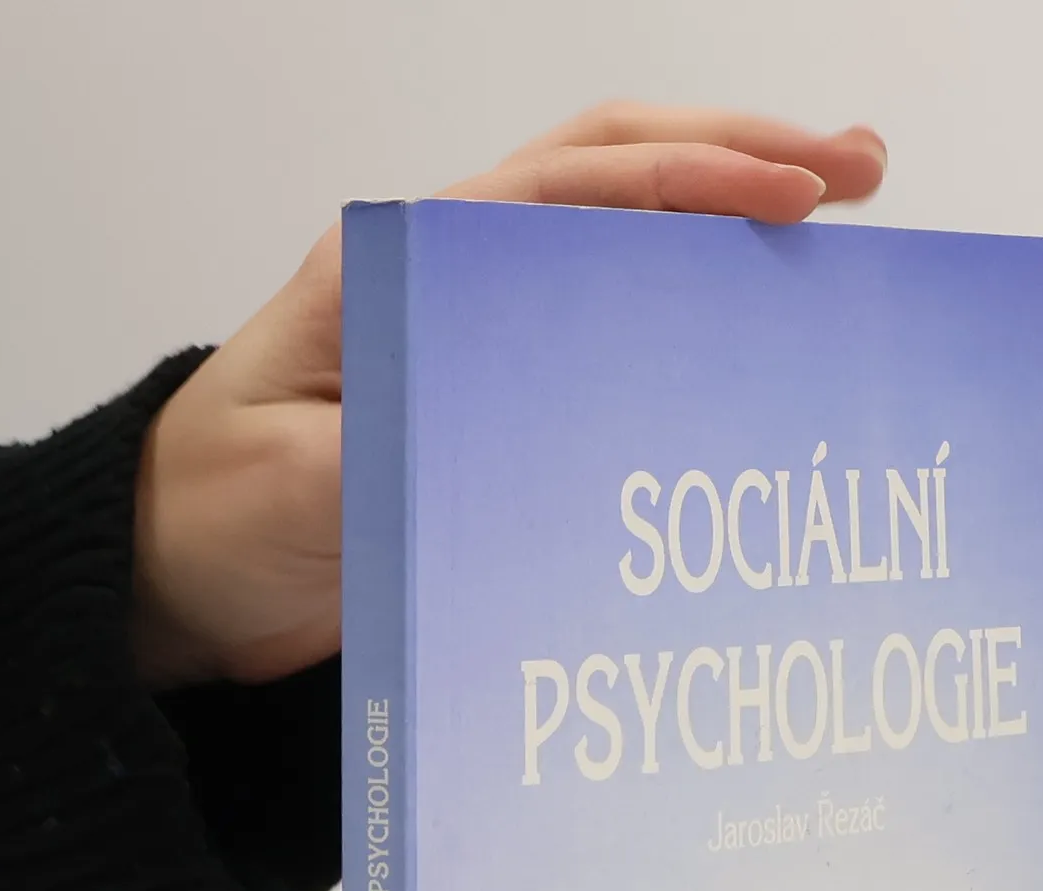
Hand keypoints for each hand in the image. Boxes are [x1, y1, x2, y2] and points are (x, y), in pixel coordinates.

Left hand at [132, 105, 887, 687]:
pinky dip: (694, 305)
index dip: (694, 180)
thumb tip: (521, 442)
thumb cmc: (217, 519)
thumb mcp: (298, 493)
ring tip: (846, 223)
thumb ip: (400, 454)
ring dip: (731, 220)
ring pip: (627, 237)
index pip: (574, 187)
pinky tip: (761, 328)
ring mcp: (481, 330)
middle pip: (618, 174)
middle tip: (863, 172)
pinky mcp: (501, 396)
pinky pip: (613, 328)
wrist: (178, 578)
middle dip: (745, 160)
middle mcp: (451, 273)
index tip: (799, 195)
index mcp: (401, 264)